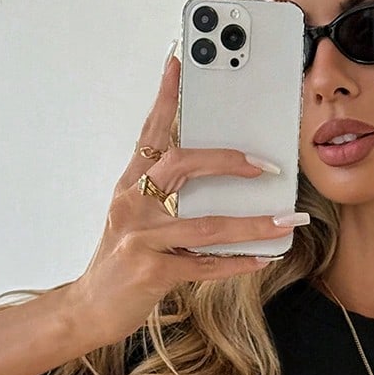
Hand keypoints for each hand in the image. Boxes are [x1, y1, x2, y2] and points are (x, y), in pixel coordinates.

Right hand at [66, 52, 305, 347]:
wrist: (87, 311)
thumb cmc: (118, 266)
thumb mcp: (134, 224)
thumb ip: (165, 202)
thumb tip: (219, 189)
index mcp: (129, 188)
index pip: (150, 134)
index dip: (166, 98)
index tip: (179, 63)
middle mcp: (132, 206)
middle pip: (181, 164)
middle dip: (226, 160)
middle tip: (264, 165)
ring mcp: (140, 238)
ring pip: (205, 223)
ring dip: (252, 223)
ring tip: (286, 220)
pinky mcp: (151, 271)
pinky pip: (204, 265)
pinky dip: (237, 262)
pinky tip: (262, 257)